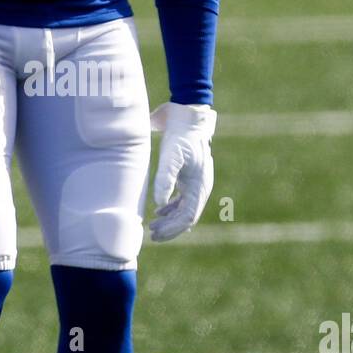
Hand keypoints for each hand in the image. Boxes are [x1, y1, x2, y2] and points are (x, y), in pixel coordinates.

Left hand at [149, 101, 216, 241]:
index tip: (156, 234)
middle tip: (152, 235)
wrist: (188, 117)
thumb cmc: (180, 136)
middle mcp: (200, 188)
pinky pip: (183, 200)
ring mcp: (196, 183)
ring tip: (153, 226)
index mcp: (199, 187)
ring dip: (170, 220)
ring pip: (184, 210)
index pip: (188, 217)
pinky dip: (171, 208)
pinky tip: (160, 211)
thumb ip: (165, 179)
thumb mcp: (171, 156)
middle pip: (187, 217)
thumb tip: (160, 204)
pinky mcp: (189, 177)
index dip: (172, 229)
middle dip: (170, 228)